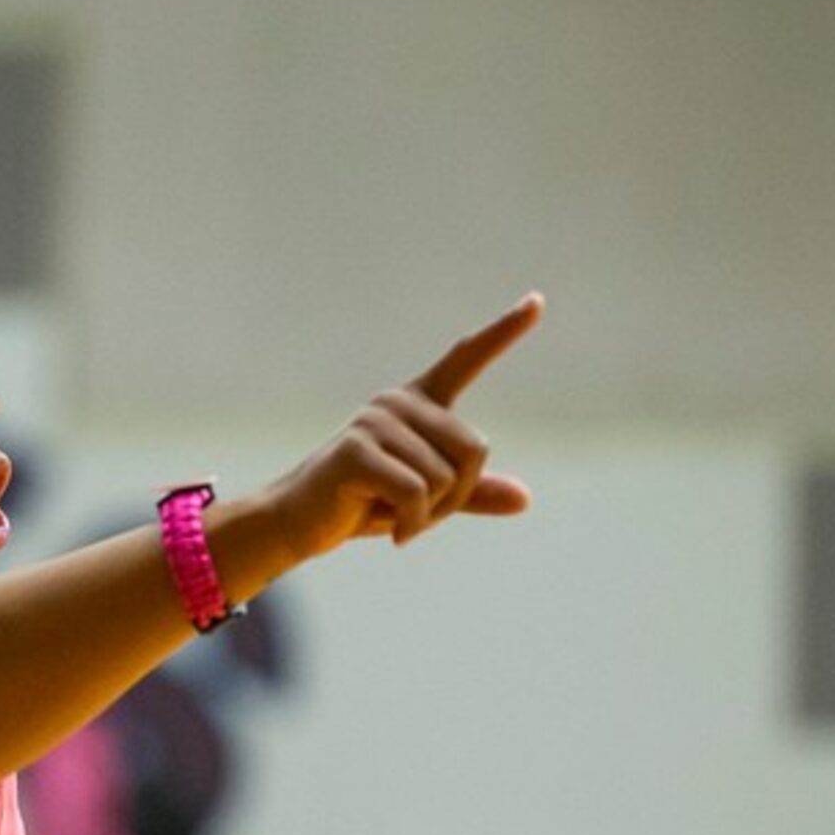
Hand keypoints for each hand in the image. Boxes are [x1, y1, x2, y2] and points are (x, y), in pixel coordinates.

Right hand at [254, 294, 542, 558]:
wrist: (297, 523)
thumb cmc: (361, 504)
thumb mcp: (427, 499)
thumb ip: (472, 494)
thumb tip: (524, 499)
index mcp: (418, 402)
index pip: (466, 359)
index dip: (503, 331)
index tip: (538, 301)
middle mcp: (398, 403)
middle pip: (474, 449)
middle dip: (456, 496)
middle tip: (418, 514)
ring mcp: (375, 422)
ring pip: (446, 478)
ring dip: (430, 515)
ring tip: (396, 519)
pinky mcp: (356, 450)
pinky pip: (416, 493)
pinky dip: (412, 524)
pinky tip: (394, 533)